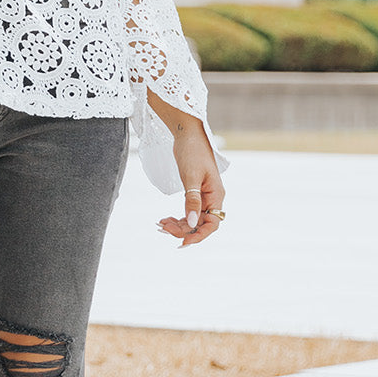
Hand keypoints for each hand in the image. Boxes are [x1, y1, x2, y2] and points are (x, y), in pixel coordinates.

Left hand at [156, 128, 225, 247]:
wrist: (187, 134)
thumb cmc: (192, 152)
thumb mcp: (191, 177)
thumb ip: (192, 200)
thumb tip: (193, 222)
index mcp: (216, 196)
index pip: (212, 224)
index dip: (198, 236)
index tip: (182, 242)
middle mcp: (212, 198)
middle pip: (200, 224)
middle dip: (182, 230)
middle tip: (162, 228)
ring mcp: (203, 196)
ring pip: (193, 219)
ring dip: (178, 225)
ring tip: (161, 224)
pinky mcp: (194, 193)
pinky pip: (188, 211)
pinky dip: (177, 217)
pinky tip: (164, 219)